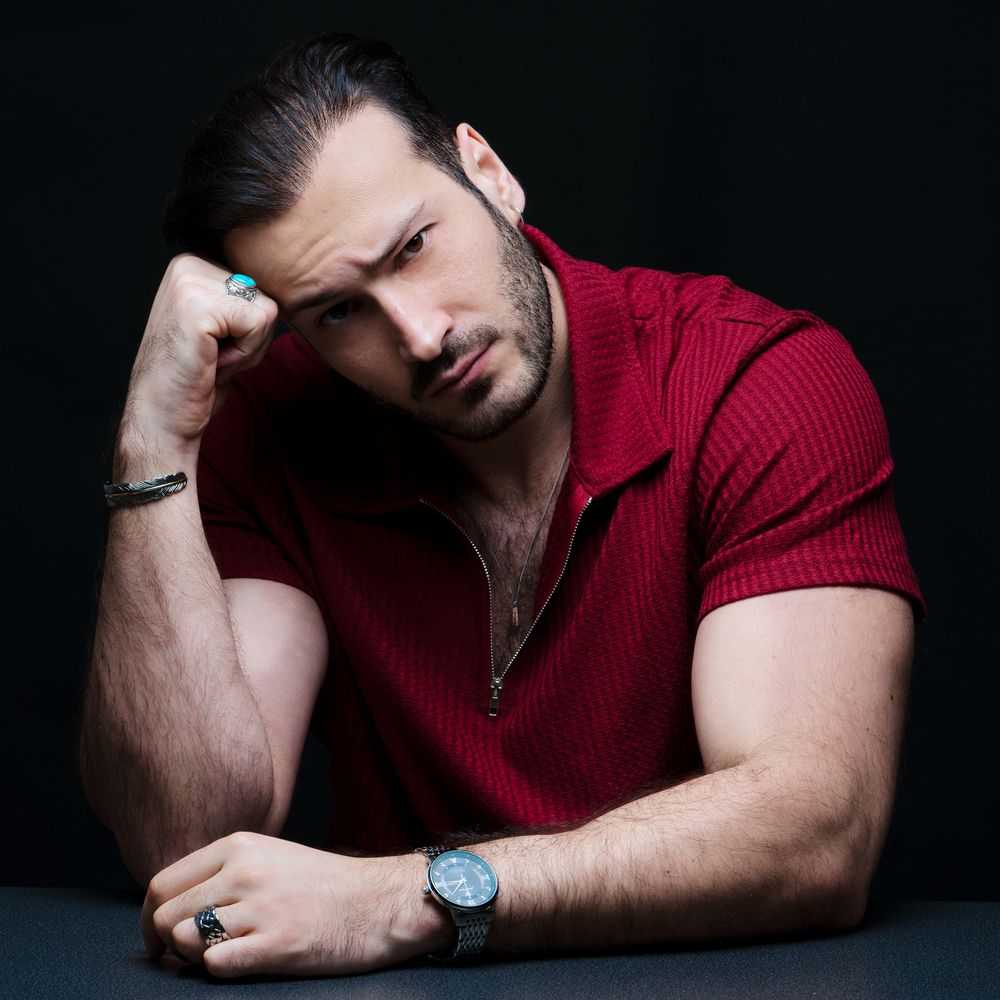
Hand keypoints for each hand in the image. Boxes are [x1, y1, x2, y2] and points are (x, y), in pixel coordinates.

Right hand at [122, 254, 278, 457]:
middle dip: (252, 338)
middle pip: (266, 298)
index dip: (250, 329)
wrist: (162, 416)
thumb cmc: (195, 377)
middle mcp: (189, 264)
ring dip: (248, 348)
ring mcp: (190, 282)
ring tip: (212, 359)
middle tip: (213, 357)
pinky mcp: (199, 306)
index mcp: (194, 264)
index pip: (261, 288)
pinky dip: (244, 354)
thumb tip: (283, 288)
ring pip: (267, 311)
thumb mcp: (223, 328)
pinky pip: (258, 324)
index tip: (215, 346)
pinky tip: (212, 363)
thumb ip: (243, 302)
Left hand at [141, 832, 451, 978]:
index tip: (159, 937)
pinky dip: (217, 969)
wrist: (377, 901)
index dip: (151, 918)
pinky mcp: (278, 944)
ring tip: (212, 958)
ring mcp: (261, 907)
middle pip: (166, 915)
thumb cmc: (321, 884)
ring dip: (190, 958)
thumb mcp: (268, 856)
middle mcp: (245, 871)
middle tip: (182, 958)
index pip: (162, 883)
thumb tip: (168, 908)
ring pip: (185, 939)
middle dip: (164, 944)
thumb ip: (222, 872)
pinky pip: (216, 964)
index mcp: (239, 846)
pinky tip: (237, 962)